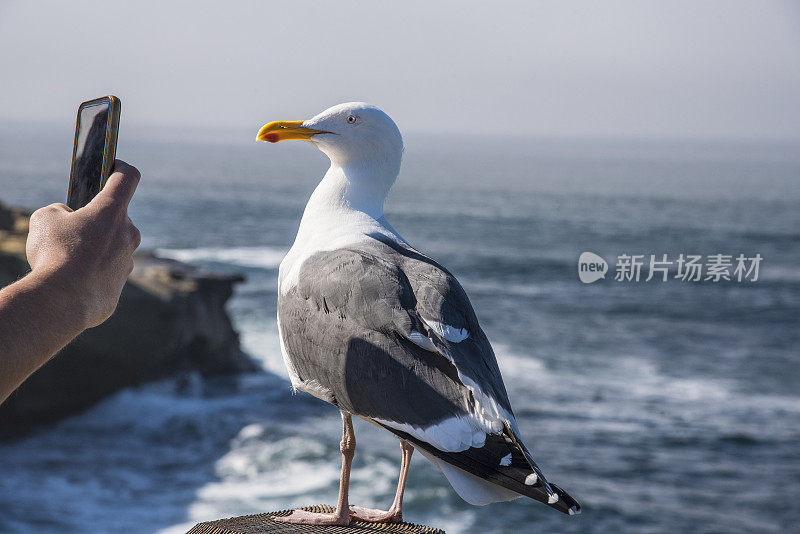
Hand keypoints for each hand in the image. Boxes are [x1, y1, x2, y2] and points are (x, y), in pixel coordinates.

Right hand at [25, 160, 141, 328]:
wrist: (63, 302)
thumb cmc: (55, 255)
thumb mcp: (45, 219)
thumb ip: (60, 212)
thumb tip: (69, 219)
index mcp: (112, 211)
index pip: (127, 178)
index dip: (120, 168)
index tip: (113, 167)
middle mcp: (128, 233)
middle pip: (117, 218)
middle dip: (97, 220)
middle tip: (72, 231)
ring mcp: (128, 260)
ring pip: (113, 246)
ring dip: (96, 248)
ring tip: (68, 260)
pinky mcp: (121, 285)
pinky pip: (107, 272)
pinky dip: (93, 273)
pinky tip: (74, 281)